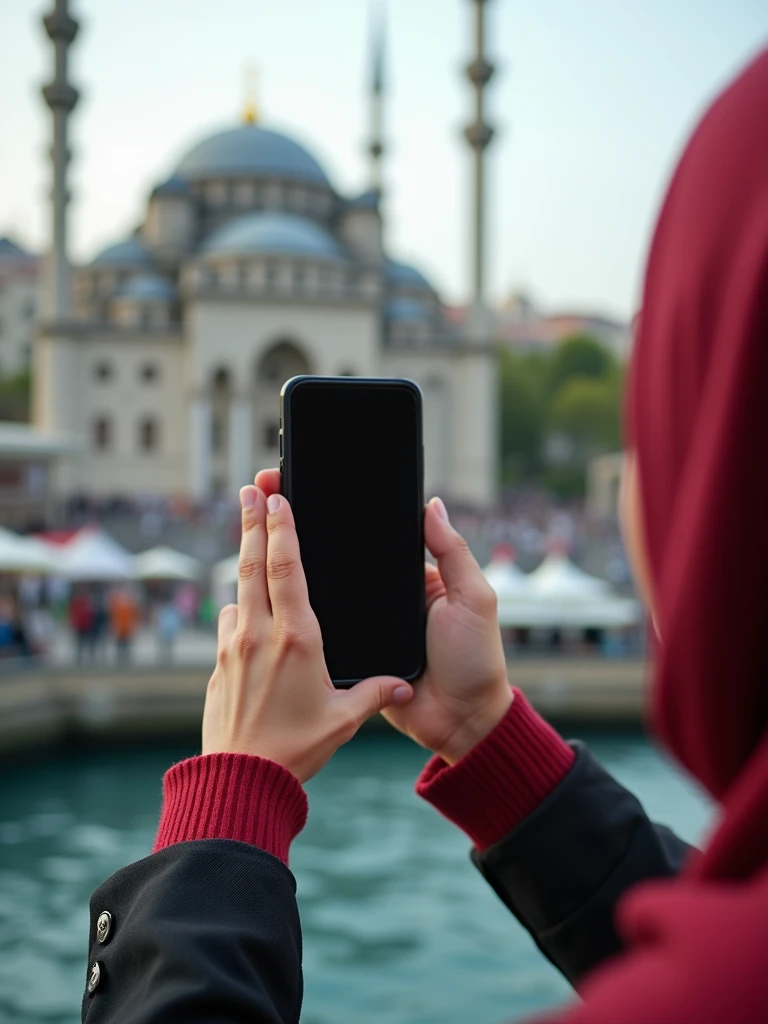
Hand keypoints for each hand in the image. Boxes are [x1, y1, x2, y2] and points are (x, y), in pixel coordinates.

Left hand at [202, 485, 412, 782]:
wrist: (241, 779)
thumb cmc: (294, 749)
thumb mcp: (343, 719)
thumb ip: (374, 693)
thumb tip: (401, 683)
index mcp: (295, 639)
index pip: (285, 568)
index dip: (281, 528)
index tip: (276, 498)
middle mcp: (259, 634)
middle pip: (252, 562)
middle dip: (252, 520)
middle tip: (250, 488)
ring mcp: (232, 646)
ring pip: (237, 589)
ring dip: (243, 559)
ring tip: (249, 535)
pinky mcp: (217, 663)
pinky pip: (228, 621)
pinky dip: (237, 605)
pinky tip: (244, 607)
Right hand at [253, 471, 510, 765]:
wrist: (462, 723)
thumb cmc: (476, 660)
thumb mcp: (473, 598)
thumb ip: (453, 553)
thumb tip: (432, 504)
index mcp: (413, 579)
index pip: (375, 540)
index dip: (349, 516)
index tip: (317, 486)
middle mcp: (385, 601)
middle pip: (344, 563)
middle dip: (311, 538)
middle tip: (273, 502)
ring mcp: (365, 629)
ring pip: (327, 597)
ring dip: (301, 577)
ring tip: (264, 539)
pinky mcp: (351, 658)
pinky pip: (324, 635)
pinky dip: (305, 621)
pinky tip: (276, 598)